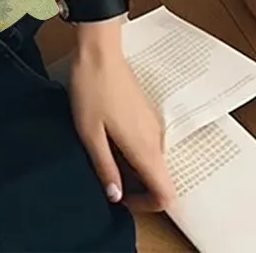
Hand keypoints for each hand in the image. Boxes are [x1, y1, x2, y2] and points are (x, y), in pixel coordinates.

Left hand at [67, 21, 176, 212]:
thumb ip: (105, 167)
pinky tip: (106, 134)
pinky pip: (145, 142)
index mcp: (145, 148)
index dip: (146, 205)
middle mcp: (155, 139)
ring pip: (151, 160)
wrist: (98, 51)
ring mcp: (152, 124)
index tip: (120, 196)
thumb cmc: (92, 88)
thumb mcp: (89, 133)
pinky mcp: (144, 113)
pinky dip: (129, 148)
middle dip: (134, 185)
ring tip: (101, 150)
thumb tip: (116, 196)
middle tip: (104, 173)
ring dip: (130, 165)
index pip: (166, 194)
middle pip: (159, 179)